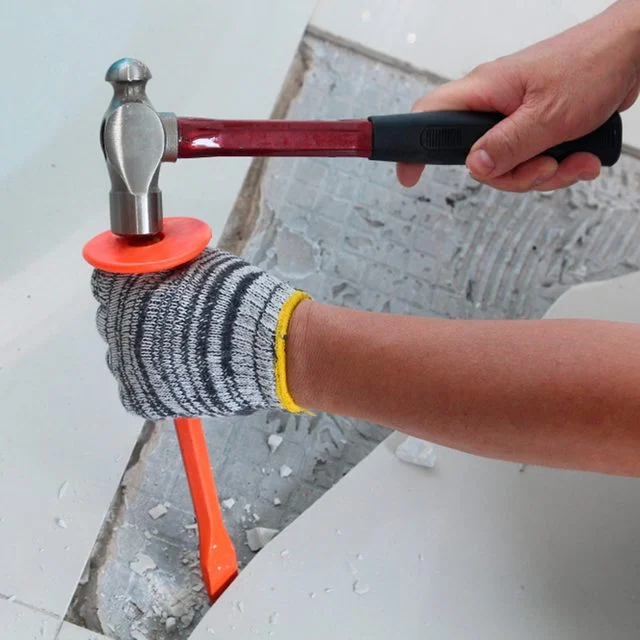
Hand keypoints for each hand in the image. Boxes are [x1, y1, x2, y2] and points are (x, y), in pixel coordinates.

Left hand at [91, 249, 308, 419]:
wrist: (262, 346)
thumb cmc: (235, 299)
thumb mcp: (200, 264)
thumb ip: (170, 264)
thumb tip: (160, 262)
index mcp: (125, 288)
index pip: (108, 282)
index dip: (131, 284)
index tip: (151, 289)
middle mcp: (116, 327)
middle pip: (116, 320)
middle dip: (139, 319)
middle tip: (176, 323)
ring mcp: (126, 367)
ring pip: (125, 356)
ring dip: (147, 352)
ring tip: (186, 353)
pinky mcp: (141, 399)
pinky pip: (137, 389)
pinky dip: (156, 383)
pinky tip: (184, 375)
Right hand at [397, 0, 639, 191]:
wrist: (632, 52)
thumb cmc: (593, 65)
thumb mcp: (549, 116)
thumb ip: (507, 146)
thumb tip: (473, 166)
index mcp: (485, 91)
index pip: (430, 116)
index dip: (413, 147)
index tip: (409, 175)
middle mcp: (494, 104)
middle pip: (477, 159)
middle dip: (512, 176)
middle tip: (542, 167)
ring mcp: (513, 116)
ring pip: (507, 166)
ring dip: (542, 174)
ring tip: (572, 160)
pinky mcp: (533, 125)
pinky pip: (530, 161)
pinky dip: (555, 167)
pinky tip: (579, 157)